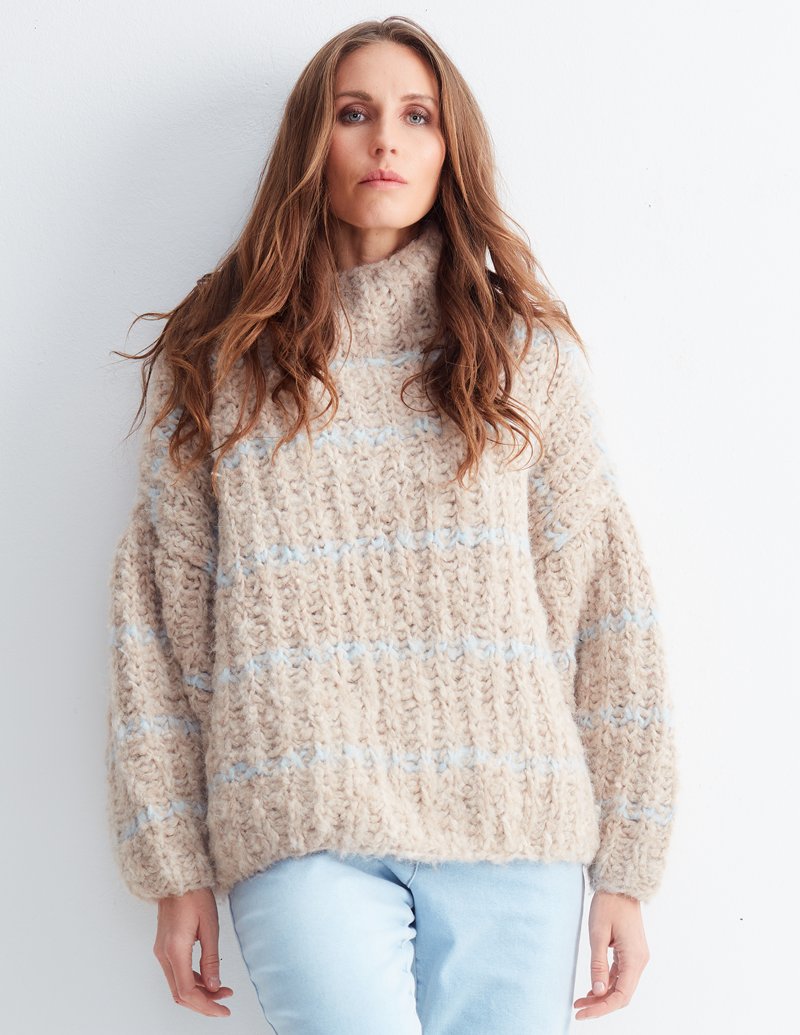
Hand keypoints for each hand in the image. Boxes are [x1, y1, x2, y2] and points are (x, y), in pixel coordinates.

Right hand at [153, 886, 233, 1016]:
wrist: (178, 877)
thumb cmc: (195, 895)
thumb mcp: (210, 926)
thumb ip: (211, 959)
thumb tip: (215, 986)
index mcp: (175, 950)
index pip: (188, 991)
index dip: (206, 1005)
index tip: (223, 1009)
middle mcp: (163, 954)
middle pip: (180, 994)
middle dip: (204, 1003)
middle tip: (225, 1003)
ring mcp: (161, 951)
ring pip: (177, 985)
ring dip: (199, 993)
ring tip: (222, 990)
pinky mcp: (164, 947)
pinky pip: (176, 973)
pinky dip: (192, 981)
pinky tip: (209, 978)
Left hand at [573, 889, 649, 1019]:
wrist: (620, 884)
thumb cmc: (608, 904)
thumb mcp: (598, 934)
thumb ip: (598, 964)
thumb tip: (599, 992)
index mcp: (634, 958)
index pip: (621, 996)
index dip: (602, 1009)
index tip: (583, 1013)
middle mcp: (639, 961)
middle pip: (622, 994)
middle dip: (600, 1005)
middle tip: (578, 1009)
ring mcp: (636, 957)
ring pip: (621, 986)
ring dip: (602, 996)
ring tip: (580, 1001)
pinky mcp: (630, 952)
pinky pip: (620, 975)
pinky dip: (607, 984)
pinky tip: (593, 989)